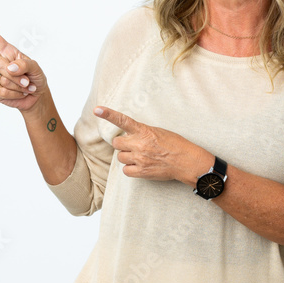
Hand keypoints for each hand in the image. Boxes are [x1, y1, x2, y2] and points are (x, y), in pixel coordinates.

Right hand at [0, 17, 47, 115]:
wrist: (37, 96)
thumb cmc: (36, 78)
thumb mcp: (36, 68)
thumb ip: (25, 64)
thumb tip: (10, 67)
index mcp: (9, 53)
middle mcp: (1, 63)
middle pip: (0, 65)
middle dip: (17, 76)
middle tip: (27, 81)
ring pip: (3, 81)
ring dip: (18, 87)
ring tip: (25, 87)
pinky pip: (2, 92)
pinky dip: (15, 95)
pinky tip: (19, 94)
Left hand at [94, 106, 210, 185]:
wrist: (186, 161)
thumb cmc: (175, 144)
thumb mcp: (159, 131)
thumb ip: (142, 132)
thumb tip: (130, 136)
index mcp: (144, 131)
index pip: (123, 120)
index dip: (108, 114)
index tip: (97, 110)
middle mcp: (139, 144)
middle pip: (116, 144)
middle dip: (122, 145)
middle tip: (133, 146)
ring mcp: (140, 159)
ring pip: (120, 157)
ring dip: (127, 157)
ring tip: (140, 157)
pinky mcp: (142, 172)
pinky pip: (126, 170)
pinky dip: (131, 169)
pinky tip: (140, 166)